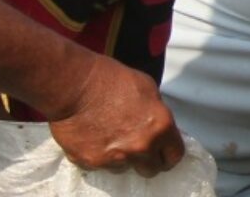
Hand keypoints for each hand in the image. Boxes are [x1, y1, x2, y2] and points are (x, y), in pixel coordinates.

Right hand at [44, 55, 183, 175]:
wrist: (74, 85)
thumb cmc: (109, 79)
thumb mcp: (147, 88)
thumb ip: (156, 112)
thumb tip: (155, 123)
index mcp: (160, 127)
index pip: (175, 155)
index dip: (170, 153)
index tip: (164, 152)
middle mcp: (140, 147)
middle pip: (151, 169)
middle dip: (147, 160)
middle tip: (138, 147)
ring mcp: (115, 158)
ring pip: (124, 168)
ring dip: (121, 157)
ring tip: (111, 136)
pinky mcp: (92, 162)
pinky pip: (100, 165)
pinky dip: (99, 155)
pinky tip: (94, 137)